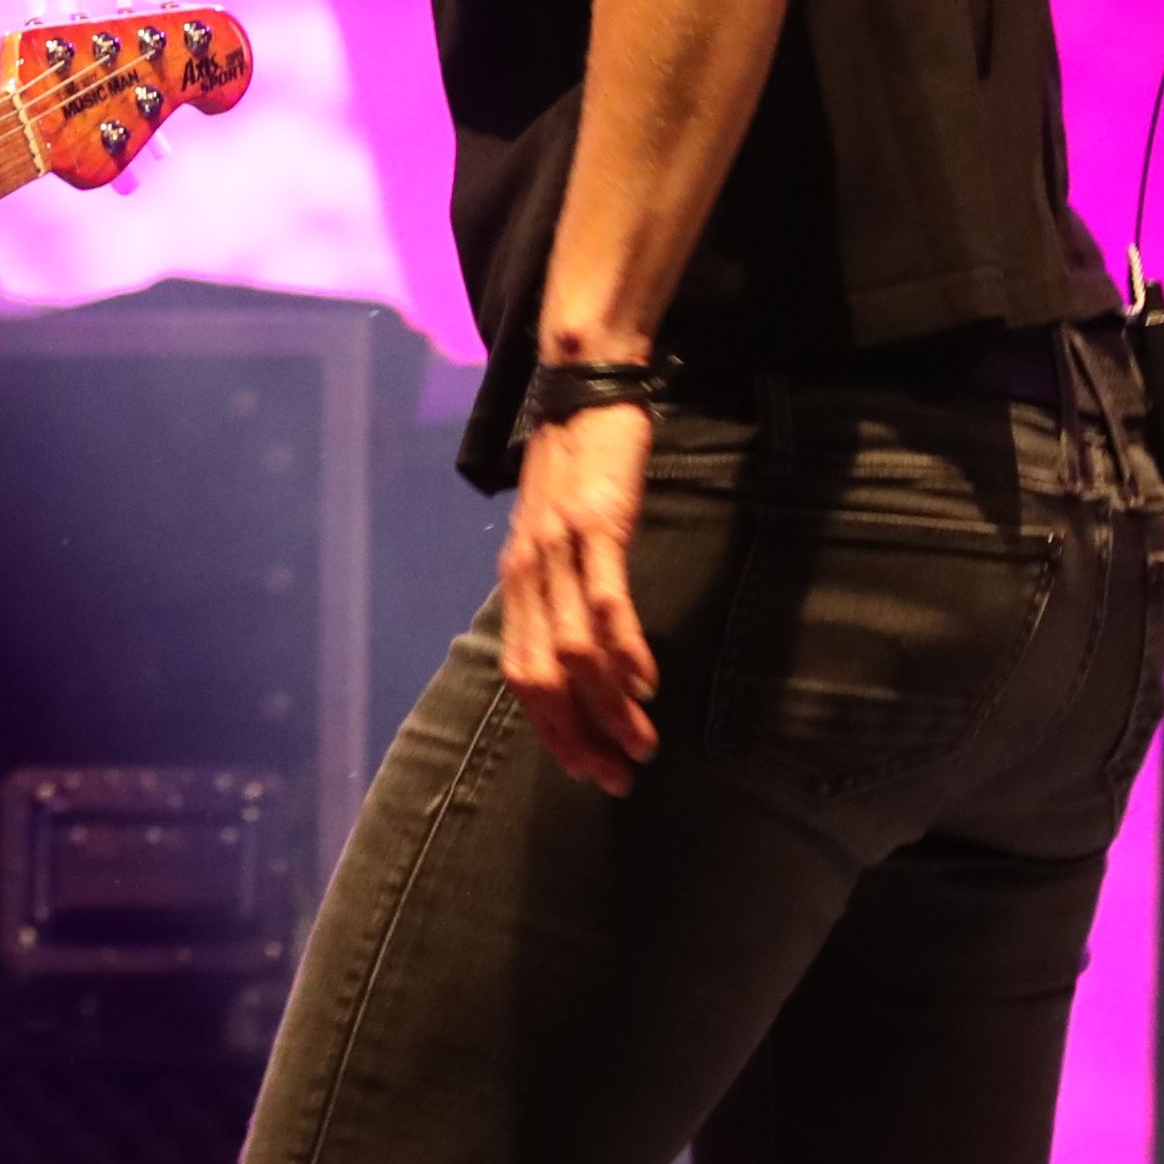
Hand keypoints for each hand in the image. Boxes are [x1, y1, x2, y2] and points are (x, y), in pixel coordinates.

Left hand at [495, 401, 662, 795]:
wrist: (584, 386)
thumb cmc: (579, 463)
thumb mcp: (558, 531)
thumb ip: (560, 585)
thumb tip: (580, 645)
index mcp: (519, 581)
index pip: (523, 675)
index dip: (552, 730)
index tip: (586, 769)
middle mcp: (528, 573)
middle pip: (542, 678)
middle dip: (578, 737)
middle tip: (615, 776)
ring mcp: (560, 550)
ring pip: (575, 651)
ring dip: (609, 707)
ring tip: (642, 744)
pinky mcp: (597, 526)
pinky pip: (604, 602)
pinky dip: (623, 649)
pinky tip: (644, 683)